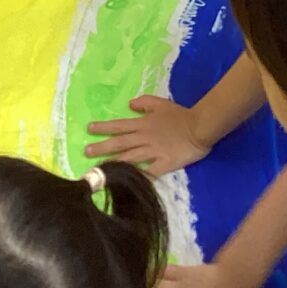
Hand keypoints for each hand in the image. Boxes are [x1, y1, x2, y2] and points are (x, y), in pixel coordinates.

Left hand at [85, 94, 210, 174]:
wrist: (200, 127)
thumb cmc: (180, 115)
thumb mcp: (160, 103)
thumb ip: (144, 103)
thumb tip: (129, 105)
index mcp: (143, 124)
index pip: (119, 126)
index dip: (103, 127)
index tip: (89, 129)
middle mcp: (144, 138)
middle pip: (120, 143)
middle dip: (102, 147)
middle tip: (86, 151)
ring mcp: (153, 152)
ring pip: (129, 158)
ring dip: (113, 163)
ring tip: (99, 168)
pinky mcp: (164, 164)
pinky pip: (149, 173)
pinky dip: (139, 178)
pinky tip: (127, 184)